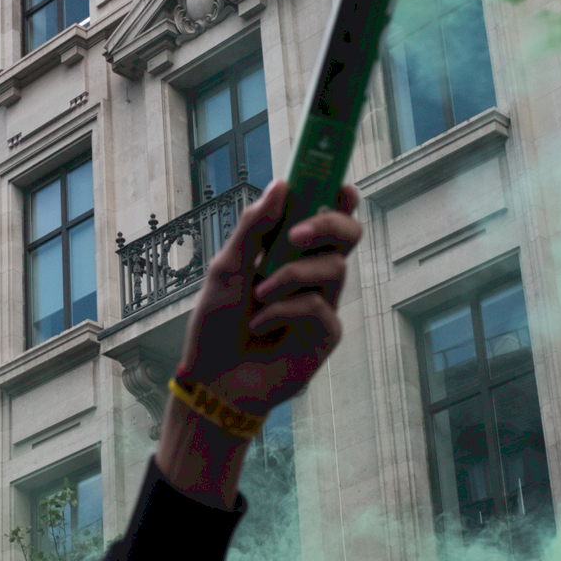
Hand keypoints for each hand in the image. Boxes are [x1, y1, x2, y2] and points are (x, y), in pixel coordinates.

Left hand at [176, 180, 363, 416]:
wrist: (213, 377)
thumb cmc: (217, 323)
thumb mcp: (227, 268)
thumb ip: (254, 228)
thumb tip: (281, 185)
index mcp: (290, 253)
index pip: (325, 215)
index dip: (339, 197)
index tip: (339, 184)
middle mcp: (312, 274)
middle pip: (347, 236)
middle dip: (329, 225)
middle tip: (298, 233)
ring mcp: (323, 304)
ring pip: (333, 269)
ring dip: (292, 276)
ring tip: (259, 294)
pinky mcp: (325, 335)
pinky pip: (318, 308)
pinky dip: (284, 310)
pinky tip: (259, 324)